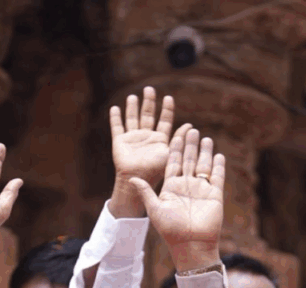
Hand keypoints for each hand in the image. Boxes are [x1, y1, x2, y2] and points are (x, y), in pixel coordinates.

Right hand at [108, 87, 175, 217]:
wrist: (136, 180)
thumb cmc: (155, 171)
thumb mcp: (170, 153)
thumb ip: (179, 139)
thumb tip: (190, 125)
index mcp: (159, 140)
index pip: (165, 121)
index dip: (167, 109)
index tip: (169, 98)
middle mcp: (146, 137)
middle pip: (148, 115)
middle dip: (149, 102)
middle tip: (150, 89)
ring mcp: (133, 139)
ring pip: (133, 118)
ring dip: (133, 107)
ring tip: (133, 96)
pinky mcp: (120, 142)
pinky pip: (117, 127)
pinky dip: (115, 118)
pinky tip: (115, 108)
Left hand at [129, 128, 223, 270]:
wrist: (191, 245)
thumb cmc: (170, 230)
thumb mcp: (155, 209)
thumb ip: (146, 192)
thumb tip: (131, 179)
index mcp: (171, 187)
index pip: (172, 163)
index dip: (174, 149)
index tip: (175, 134)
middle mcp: (186, 186)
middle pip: (188, 161)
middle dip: (189, 146)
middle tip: (190, 129)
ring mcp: (201, 190)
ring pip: (203, 166)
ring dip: (204, 152)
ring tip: (205, 137)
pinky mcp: (214, 195)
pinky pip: (217, 177)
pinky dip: (218, 166)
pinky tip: (218, 155)